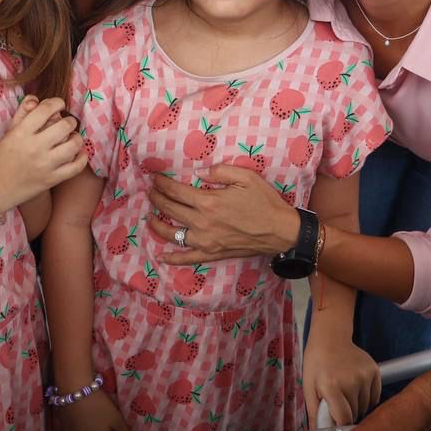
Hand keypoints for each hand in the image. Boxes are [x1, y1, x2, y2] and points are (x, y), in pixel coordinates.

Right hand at [0, 96, 86, 210]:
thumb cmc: (0, 159)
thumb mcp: (8, 133)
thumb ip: (22, 113)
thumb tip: (36, 99)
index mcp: (21, 133)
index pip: (46, 109)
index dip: (57, 103)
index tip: (58, 105)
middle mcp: (34, 147)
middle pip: (64, 125)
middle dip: (69, 121)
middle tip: (67, 123)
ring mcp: (44, 165)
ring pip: (73, 144)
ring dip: (76, 138)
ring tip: (72, 138)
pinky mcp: (51, 180)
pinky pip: (76, 167)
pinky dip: (82, 158)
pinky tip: (78, 153)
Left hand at [147, 164, 299, 263]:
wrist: (280, 231)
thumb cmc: (264, 201)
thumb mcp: (245, 177)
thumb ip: (219, 172)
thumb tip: (196, 173)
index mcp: (209, 202)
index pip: (176, 192)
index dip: (162, 183)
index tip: (154, 177)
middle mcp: (202, 223)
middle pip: (170, 210)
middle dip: (156, 198)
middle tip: (150, 191)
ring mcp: (206, 241)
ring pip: (173, 234)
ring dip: (157, 224)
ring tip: (150, 216)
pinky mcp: (212, 254)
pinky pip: (188, 258)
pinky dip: (173, 259)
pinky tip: (161, 257)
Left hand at [302, 330, 380, 425]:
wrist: (330, 338)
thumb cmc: (316, 363)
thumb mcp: (309, 387)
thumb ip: (314, 413)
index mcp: (331, 386)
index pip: (344, 418)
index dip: (340, 424)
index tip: (336, 423)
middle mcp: (351, 381)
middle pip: (356, 413)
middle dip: (347, 413)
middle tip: (337, 401)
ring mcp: (365, 375)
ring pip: (366, 406)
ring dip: (357, 406)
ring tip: (346, 392)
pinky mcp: (375, 371)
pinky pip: (375, 396)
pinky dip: (367, 398)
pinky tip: (356, 388)